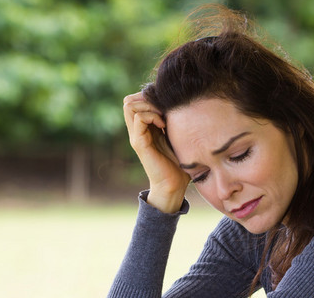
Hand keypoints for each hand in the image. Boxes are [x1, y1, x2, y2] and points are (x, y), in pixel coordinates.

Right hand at [123, 92, 189, 212]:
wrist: (174, 185)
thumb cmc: (179, 163)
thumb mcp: (176, 137)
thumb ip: (173, 122)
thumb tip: (184, 105)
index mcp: (144, 128)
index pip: (135, 101)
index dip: (148, 97)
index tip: (166, 105)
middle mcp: (137, 131)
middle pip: (128, 101)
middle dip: (146, 98)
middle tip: (162, 109)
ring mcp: (136, 136)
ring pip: (130, 106)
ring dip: (148, 105)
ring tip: (163, 116)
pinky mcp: (139, 143)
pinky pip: (139, 118)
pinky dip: (152, 116)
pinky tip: (164, 125)